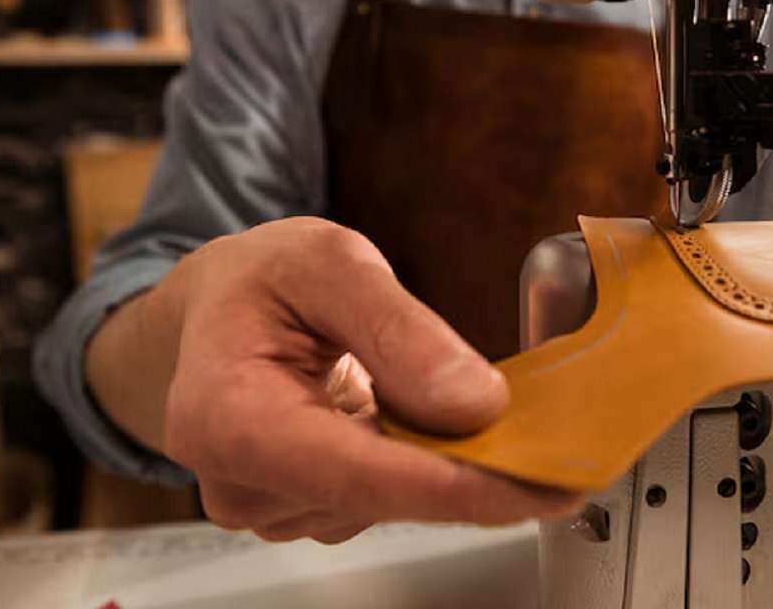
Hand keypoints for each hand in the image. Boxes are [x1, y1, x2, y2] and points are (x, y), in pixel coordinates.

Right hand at [86, 218, 576, 544]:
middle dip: (472, 472)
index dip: (454, 486)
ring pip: (389, 503)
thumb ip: (398, 327)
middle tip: (556, 446)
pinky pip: (383, 499)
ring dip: (445, 463)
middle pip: (381, 496)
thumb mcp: (328, 262)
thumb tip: (474, 403)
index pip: (357, 474)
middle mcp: (241, 481)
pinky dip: (423, 464)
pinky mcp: (302, 510)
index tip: (536, 488)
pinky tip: (425, 421)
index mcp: (226, 416)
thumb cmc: (258, 280)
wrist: (216, 312)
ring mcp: (270, 505)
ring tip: (467, 402)